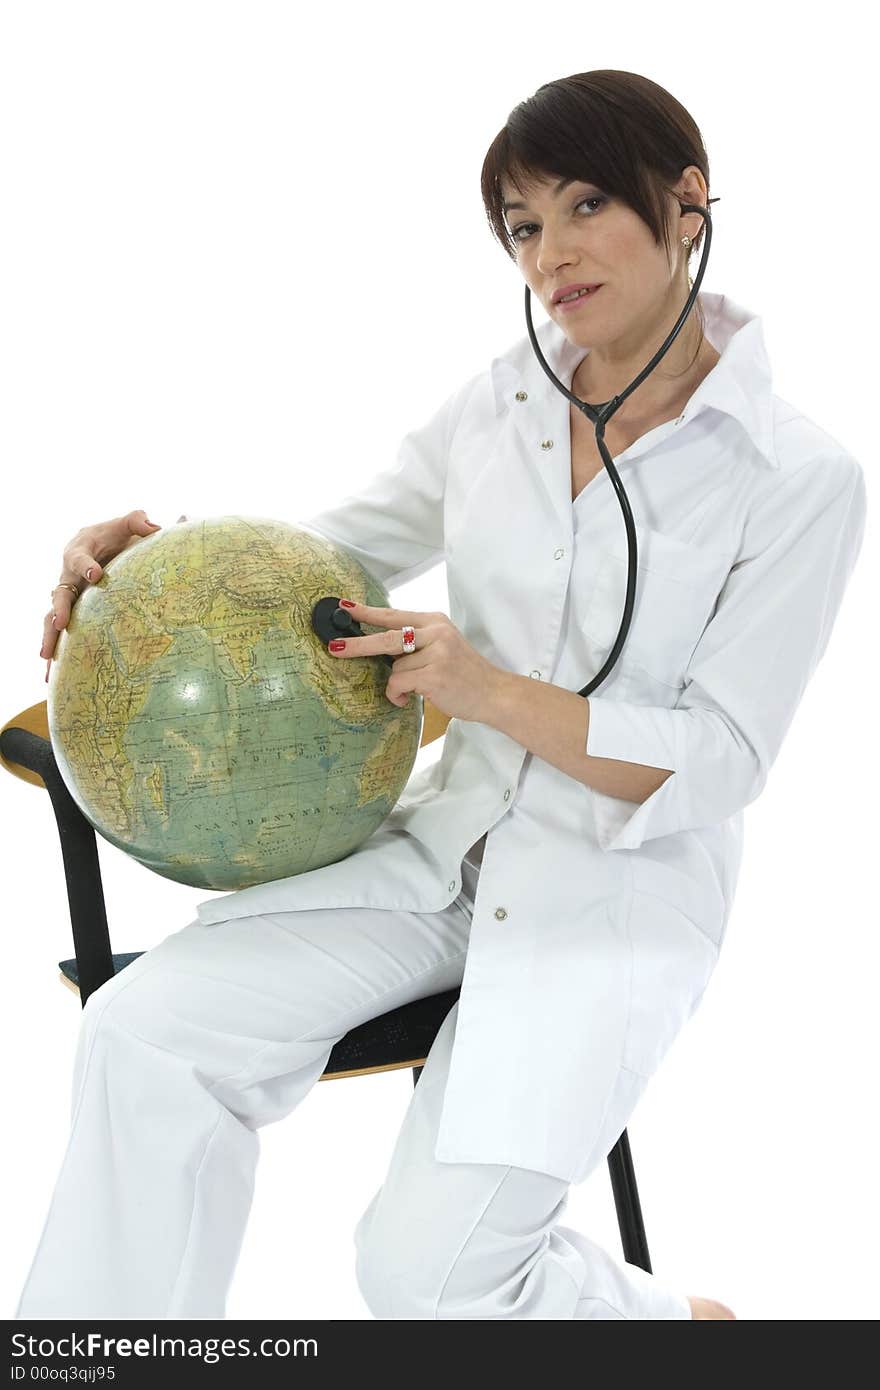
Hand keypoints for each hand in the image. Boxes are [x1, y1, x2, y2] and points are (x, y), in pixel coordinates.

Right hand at [40, 508, 161, 675]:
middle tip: (61, 624)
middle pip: (59, 594)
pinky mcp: (71, 611)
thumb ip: (137, 522)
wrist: (99, 545)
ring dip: (49, 637)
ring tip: (46, 657)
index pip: (79, 558)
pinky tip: (51, 674)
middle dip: (59, 610)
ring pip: (53, 617)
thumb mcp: (125, 524)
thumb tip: (156, 526)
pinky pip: (60, 632)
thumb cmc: (113, 535)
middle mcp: (67, 575)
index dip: (85, 566)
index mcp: (79, 551)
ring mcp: (68, 596)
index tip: (96, 575)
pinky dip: (55, 651)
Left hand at [326, 600, 503, 723]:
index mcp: (435, 622)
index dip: (367, 612)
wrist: (494, 693)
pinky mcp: (434, 674)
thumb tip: (379, 646)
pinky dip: (398, 695)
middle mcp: (436, 632)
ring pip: (394, 668)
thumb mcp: (444, 647)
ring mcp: (436, 653)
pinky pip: (398, 684)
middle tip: (334, 647)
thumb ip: (417, 642)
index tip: (344, 607)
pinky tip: (409, 700)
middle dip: (357, 644)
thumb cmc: (464, 674)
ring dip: (396, 684)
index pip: (394, 615)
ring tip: (412, 692)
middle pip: (386, 636)